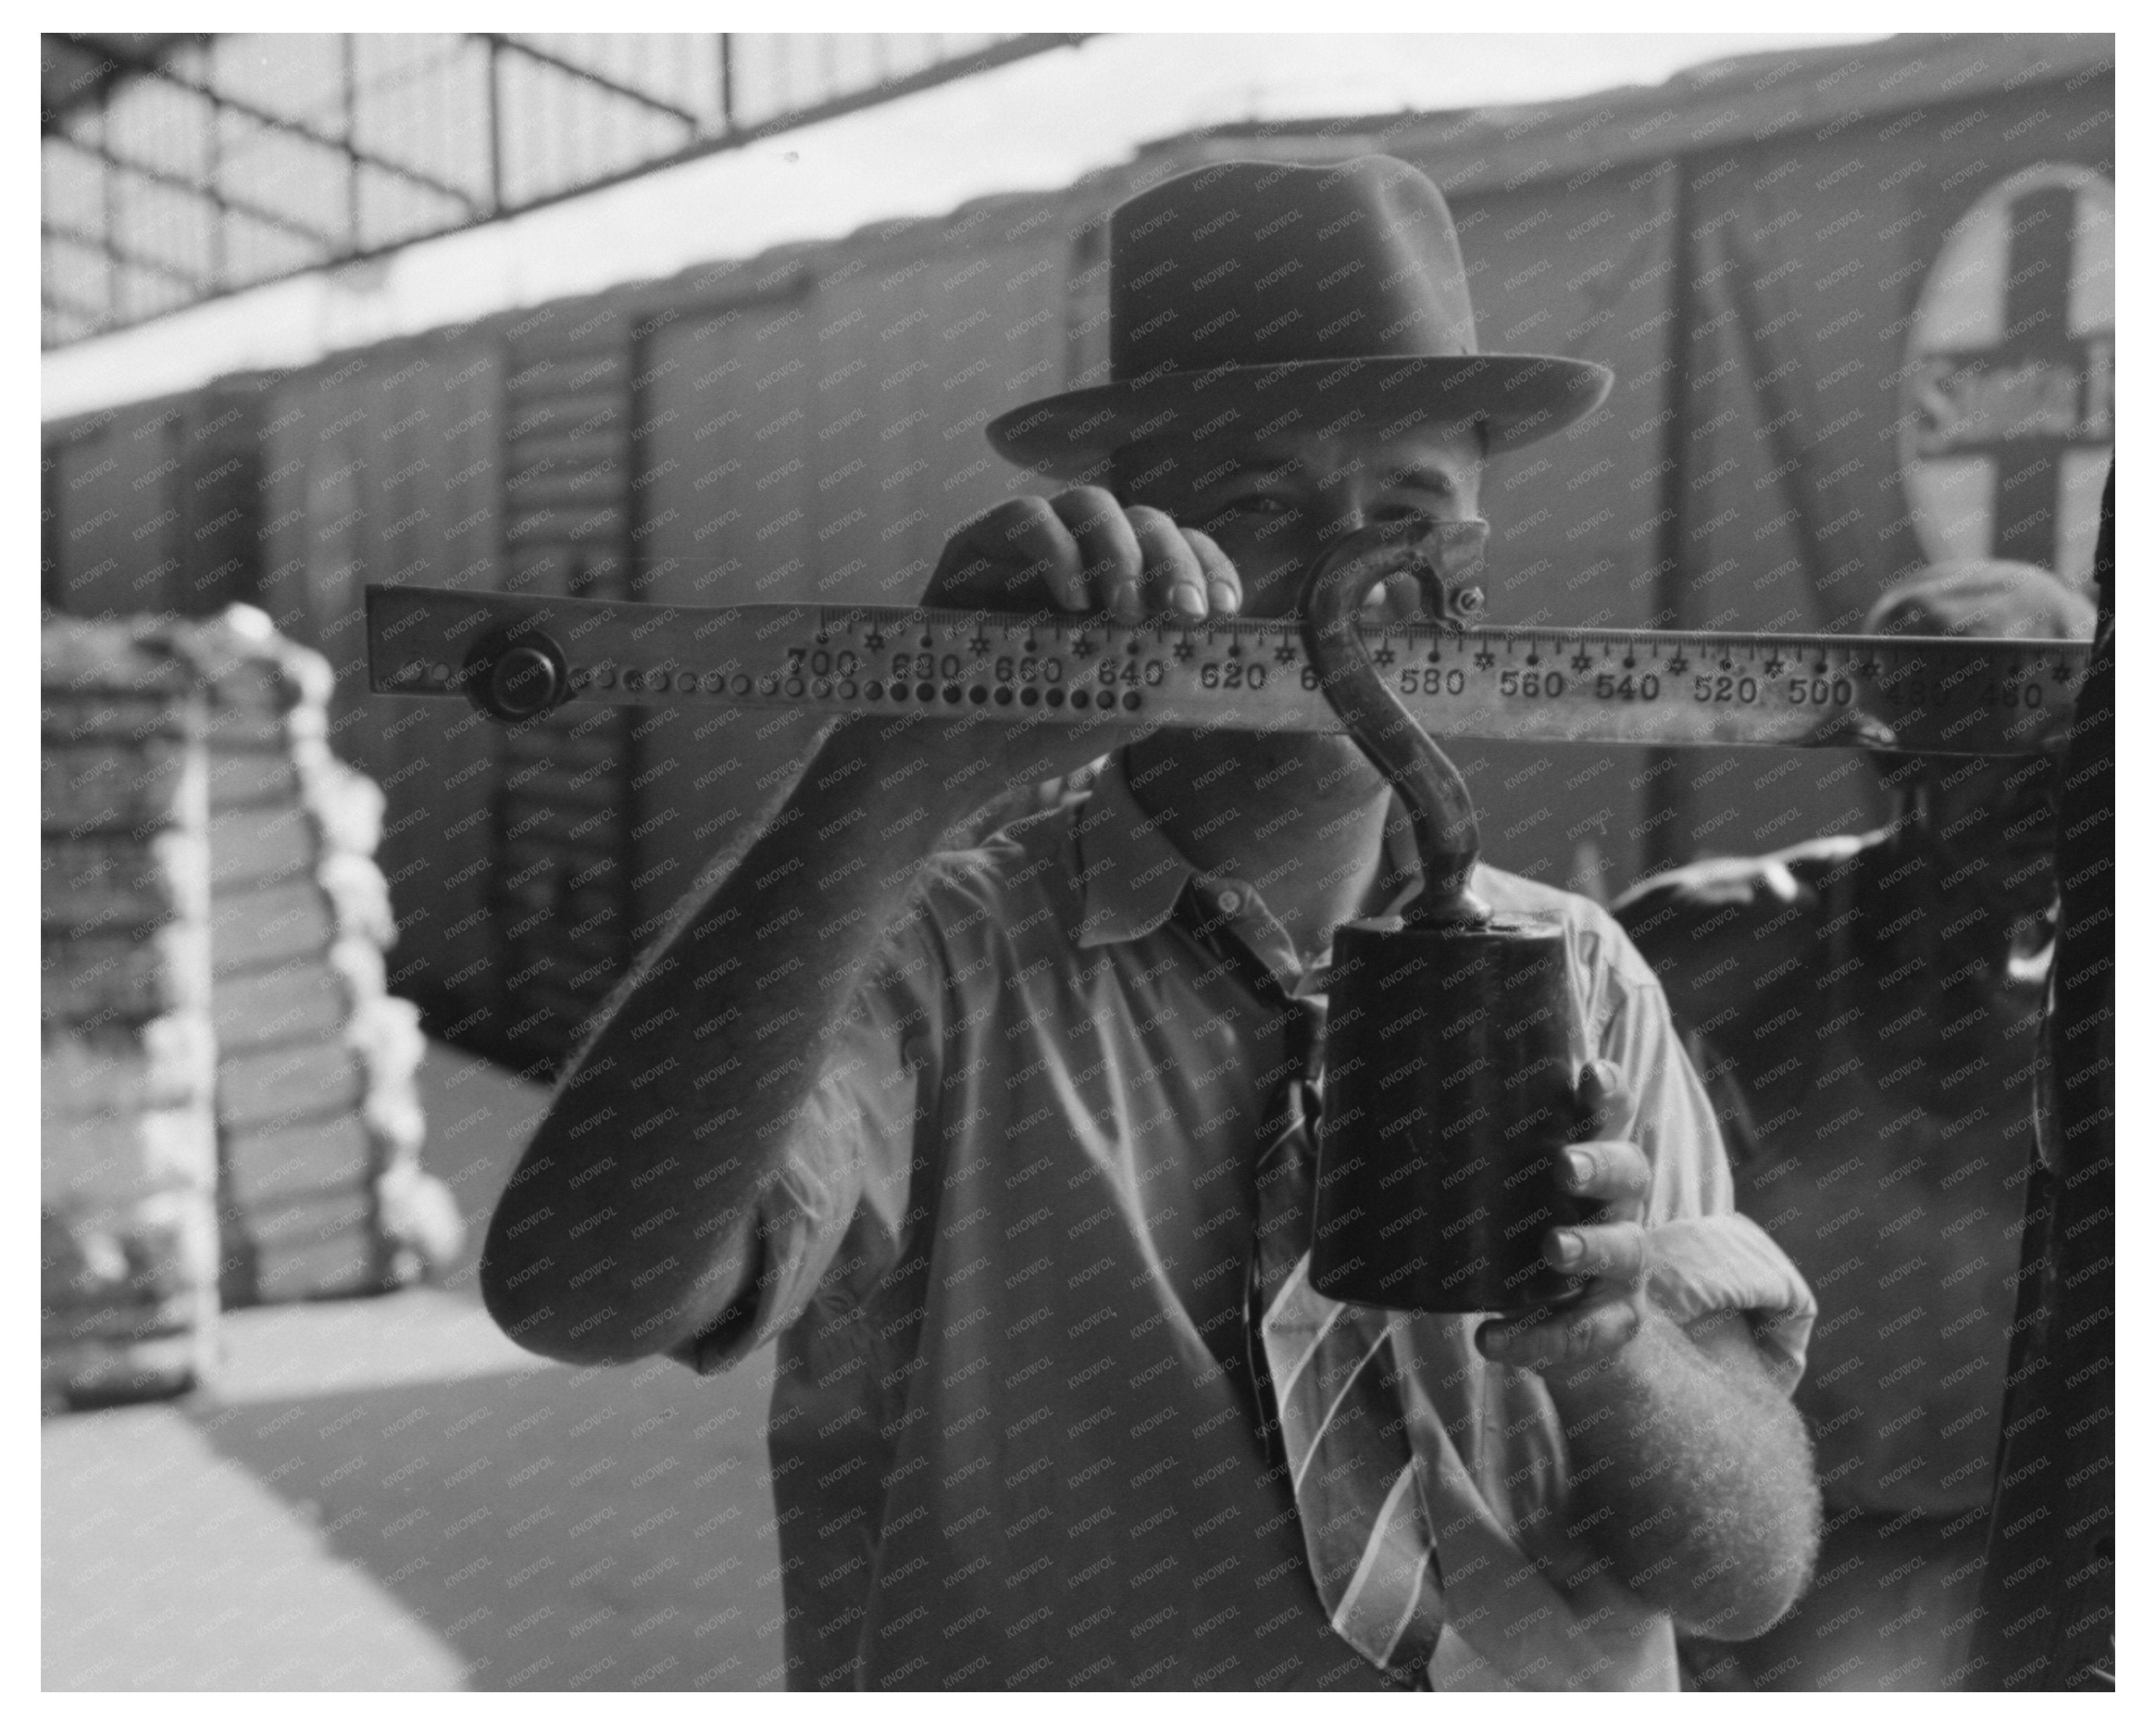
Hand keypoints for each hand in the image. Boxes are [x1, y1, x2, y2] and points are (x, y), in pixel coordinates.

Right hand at [846, 489, 1243, 789]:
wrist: (953, 754)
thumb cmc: (1038, 727)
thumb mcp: (1122, 702)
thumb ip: (1166, 669)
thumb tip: (1227, 653)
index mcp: (1123, 582)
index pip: (1180, 546)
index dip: (1208, 565)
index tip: (1223, 609)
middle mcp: (1081, 553)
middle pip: (1145, 517)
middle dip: (1174, 561)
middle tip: (1183, 613)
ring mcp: (1029, 544)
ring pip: (1090, 502)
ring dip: (1119, 552)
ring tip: (1122, 611)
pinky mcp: (977, 544)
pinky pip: (1024, 516)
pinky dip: (1055, 551)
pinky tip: (1069, 602)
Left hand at [1475, 1060, 1649, 1380]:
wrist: (1566, 1331)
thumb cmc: (1520, 1235)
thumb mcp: (1497, 1192)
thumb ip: (1447, 1159)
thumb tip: (1341, 1121)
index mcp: (1593, 1161)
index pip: (1611, 1114)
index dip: (1609, 1092)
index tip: (1590, 1074)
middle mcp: (1619, 1206)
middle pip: (1630, 1172)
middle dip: (1600, 1165)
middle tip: (1563, 1165)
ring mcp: (1623, 1266)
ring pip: (1624, 1248)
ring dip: (1588, 1246)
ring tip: (1553, 1248)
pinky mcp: (1613, 1322)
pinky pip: (1583, 1331)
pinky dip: (1538, 1338)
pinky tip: (1492, 1340)